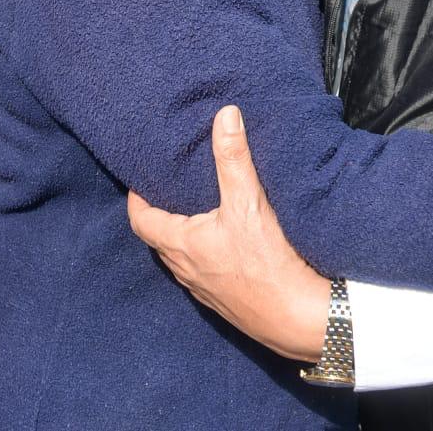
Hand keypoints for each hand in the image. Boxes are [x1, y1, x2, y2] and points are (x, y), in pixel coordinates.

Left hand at [128, 105, 329, 362]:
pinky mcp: (224, 298)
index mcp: (182, 245)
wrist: (295, 317)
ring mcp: (204, 287)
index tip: (138, 180)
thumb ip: (234, 158)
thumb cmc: (266, 263)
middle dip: (159, 213)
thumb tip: (225, 115)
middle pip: (159, 238)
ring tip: (193, 209)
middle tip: (166, 188)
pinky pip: (202, 270)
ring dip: (181, 234)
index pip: (142, 221)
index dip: (136, 199)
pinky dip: (202, 252)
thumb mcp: (247, 202)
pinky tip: (224, 242)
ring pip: (180, 257)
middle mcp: (186, 269)